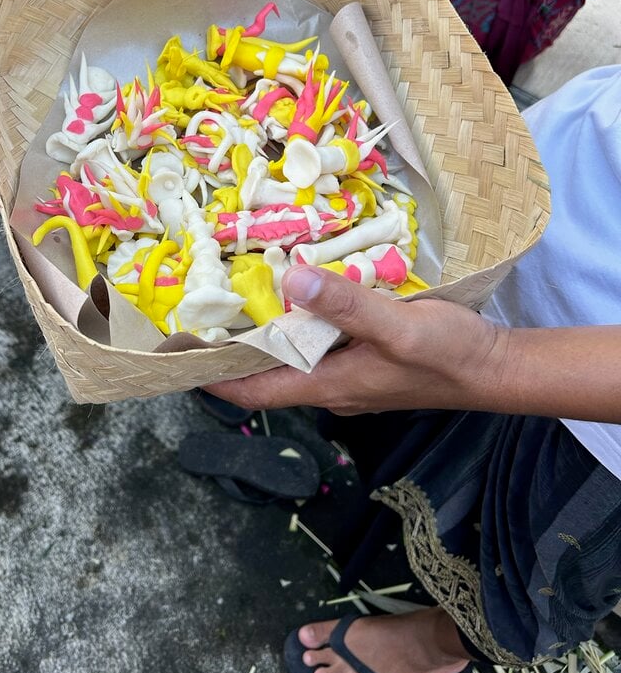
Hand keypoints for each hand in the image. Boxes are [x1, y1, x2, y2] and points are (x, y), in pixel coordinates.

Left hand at [203, 265, 509, 414]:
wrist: (493, 369)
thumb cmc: (447, 354)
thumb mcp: (397, 325)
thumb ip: (346, 305)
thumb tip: (290, 281)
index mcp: (328, 384)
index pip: (256, 391)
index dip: (215, 378)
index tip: (178, 359)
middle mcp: (331, 387)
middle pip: (269, 375)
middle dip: (234, 352)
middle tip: (202, 317)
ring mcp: (350, 377)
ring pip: (295, 360)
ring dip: (267, 337)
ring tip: (239, 301)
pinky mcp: (367, 363)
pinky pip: (320, 348)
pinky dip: (300, 327)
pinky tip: (301, 299)